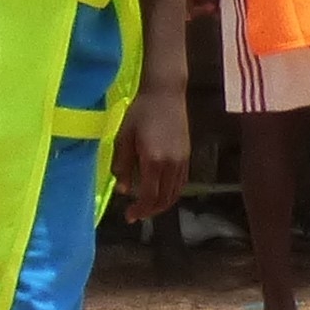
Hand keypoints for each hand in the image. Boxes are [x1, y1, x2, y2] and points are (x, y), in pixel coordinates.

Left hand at [116, 82, 190, 223]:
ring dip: (161, 204)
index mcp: (153, 160)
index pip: (149, 196)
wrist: (165, 93)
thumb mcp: (124, 137)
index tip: (129, 216)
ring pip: (175, 193)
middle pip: (164, 199)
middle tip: (136, 215)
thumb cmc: (140, 112)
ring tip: (147, 206)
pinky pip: (181, 183)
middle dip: (150, 211)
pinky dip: (171, 193)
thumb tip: (122, 190)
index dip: (139, 210)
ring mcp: (182, 160)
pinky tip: (160, 192)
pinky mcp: (187, 155)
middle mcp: (171, 164)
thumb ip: (122, 165)